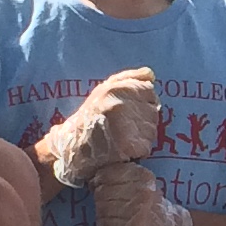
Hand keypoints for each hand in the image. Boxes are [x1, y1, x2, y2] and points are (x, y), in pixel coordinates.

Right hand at [47, 68, 163, 187]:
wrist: (72, 145)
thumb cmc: (90, 117)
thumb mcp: (104, 90)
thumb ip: (128, 78)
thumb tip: (151, 75)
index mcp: (115, 89)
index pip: (149, 90)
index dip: (143, 102)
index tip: (130, 110)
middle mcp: (121, 105)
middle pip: (153, 111)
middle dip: (143, 119)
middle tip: (125, 126)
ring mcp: (125, 126)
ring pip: (152, 130)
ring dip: (143, 136)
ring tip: (123, 137)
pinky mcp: (128, 146)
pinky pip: (147, 147)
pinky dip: (139, 150)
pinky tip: (124, 149)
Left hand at [86, 161, 194, 225]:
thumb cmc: (153, 207)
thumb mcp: (144, 185)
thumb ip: (124, 178)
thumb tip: (95, 179)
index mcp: (143, 177)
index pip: (109, 173)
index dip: (99, 180)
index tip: (99, 186)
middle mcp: (141, 192)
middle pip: (103, 191)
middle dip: (99, 199)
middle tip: (104, 204)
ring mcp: (138, 211)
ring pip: (103, 208)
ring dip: (102, 214)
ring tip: (109, 216)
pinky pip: (107, 224)